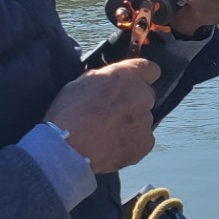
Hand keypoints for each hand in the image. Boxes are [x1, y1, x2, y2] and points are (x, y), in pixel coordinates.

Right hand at [44, 58, 160, 172]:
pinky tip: (112, 146)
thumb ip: (103, 78)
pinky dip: (131, 143)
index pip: (150, 69)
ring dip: (131, 123)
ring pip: (143, 119)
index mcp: (126, 76)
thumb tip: (109, 80)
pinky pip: (143, 140)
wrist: (67, 149)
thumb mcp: (80, 83)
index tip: (133, 84)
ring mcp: (146, 120)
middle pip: (146, 95)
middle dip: (133, 102)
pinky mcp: (146, 142)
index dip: (141, 77)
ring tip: (107, 133)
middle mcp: (141, 95)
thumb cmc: (68, 115)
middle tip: (112, 113)